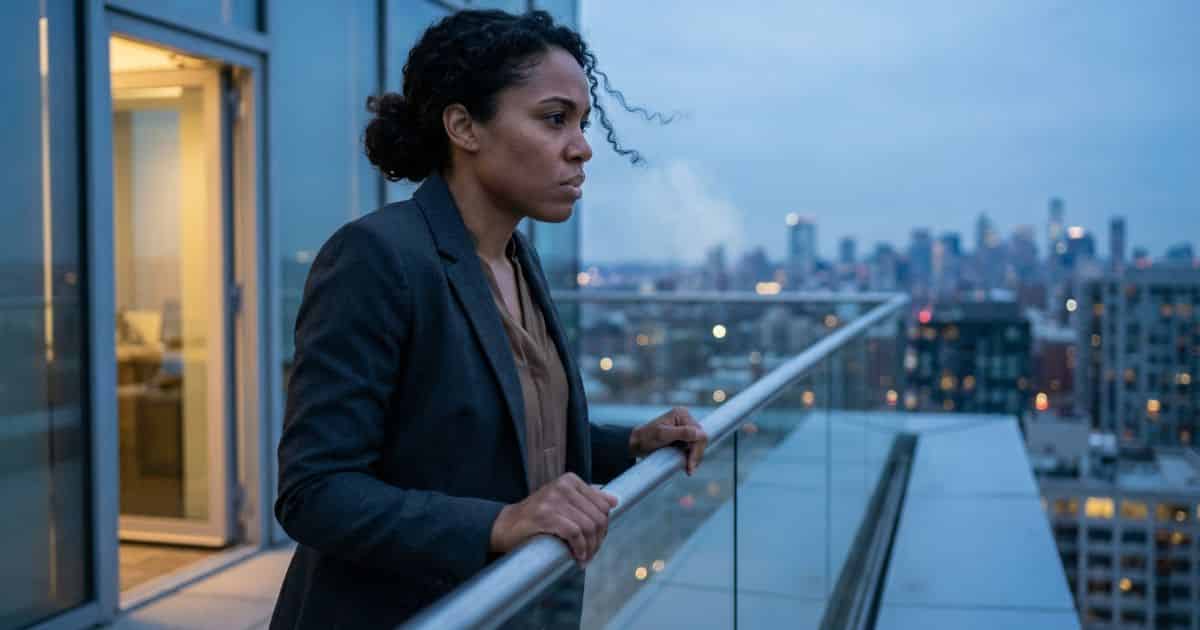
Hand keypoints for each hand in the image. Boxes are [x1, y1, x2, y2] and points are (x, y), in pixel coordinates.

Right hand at [489, 472, 618, 564]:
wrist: (506, 525)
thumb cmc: (537, 516)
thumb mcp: (563, 502)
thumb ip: (587, 499)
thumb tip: (614, 501)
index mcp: (570, 480)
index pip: (603, 505)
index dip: (604, 526)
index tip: (597, 540)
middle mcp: (563, 486)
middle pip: (597, 517)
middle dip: (598, 540)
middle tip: (591, 554)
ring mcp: (553, 499)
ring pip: (588, 526)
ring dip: (590, 548)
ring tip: (584, 558)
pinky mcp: (545, 515)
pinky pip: (574, 534)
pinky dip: (579, 549)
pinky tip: (577, 557)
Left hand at [629, 407, 708, 475]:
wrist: (636, 443)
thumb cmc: (646, 437)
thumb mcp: (662, 435)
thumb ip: (681, 433)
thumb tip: (700, 434)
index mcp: (682, 414)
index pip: (699, 434)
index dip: (697, 450)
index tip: (690, 465)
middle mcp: (685, 419)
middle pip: (701, 439)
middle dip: (696, 455)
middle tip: (690, 471)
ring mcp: (685, 427)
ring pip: (698, 444)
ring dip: (695, 457)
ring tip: (688, 469)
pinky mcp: (683, 436)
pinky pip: (693, 447)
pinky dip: (691, 456)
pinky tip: (687, 464)